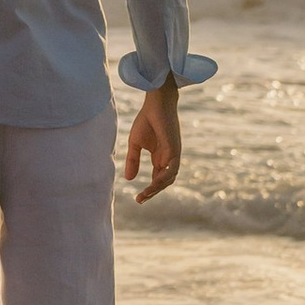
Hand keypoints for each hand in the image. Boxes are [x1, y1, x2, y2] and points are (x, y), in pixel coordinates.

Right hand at [125, 84, 180, 202]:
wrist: (155, 104)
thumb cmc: (146, 121)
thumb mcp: (135, 144)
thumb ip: (133, 160)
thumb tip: (129, 179)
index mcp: (160, 158)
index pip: (157, 180)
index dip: (149, 190)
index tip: (138, 199)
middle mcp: (168, 160)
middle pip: (164, 182)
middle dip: (152, 192)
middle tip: (140, 200)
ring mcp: (173, 156)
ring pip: (169, 178)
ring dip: (158, 187)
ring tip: (146, 193)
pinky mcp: (175, 150)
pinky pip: (172, 169)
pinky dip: (164, 177)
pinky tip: (155, 182)